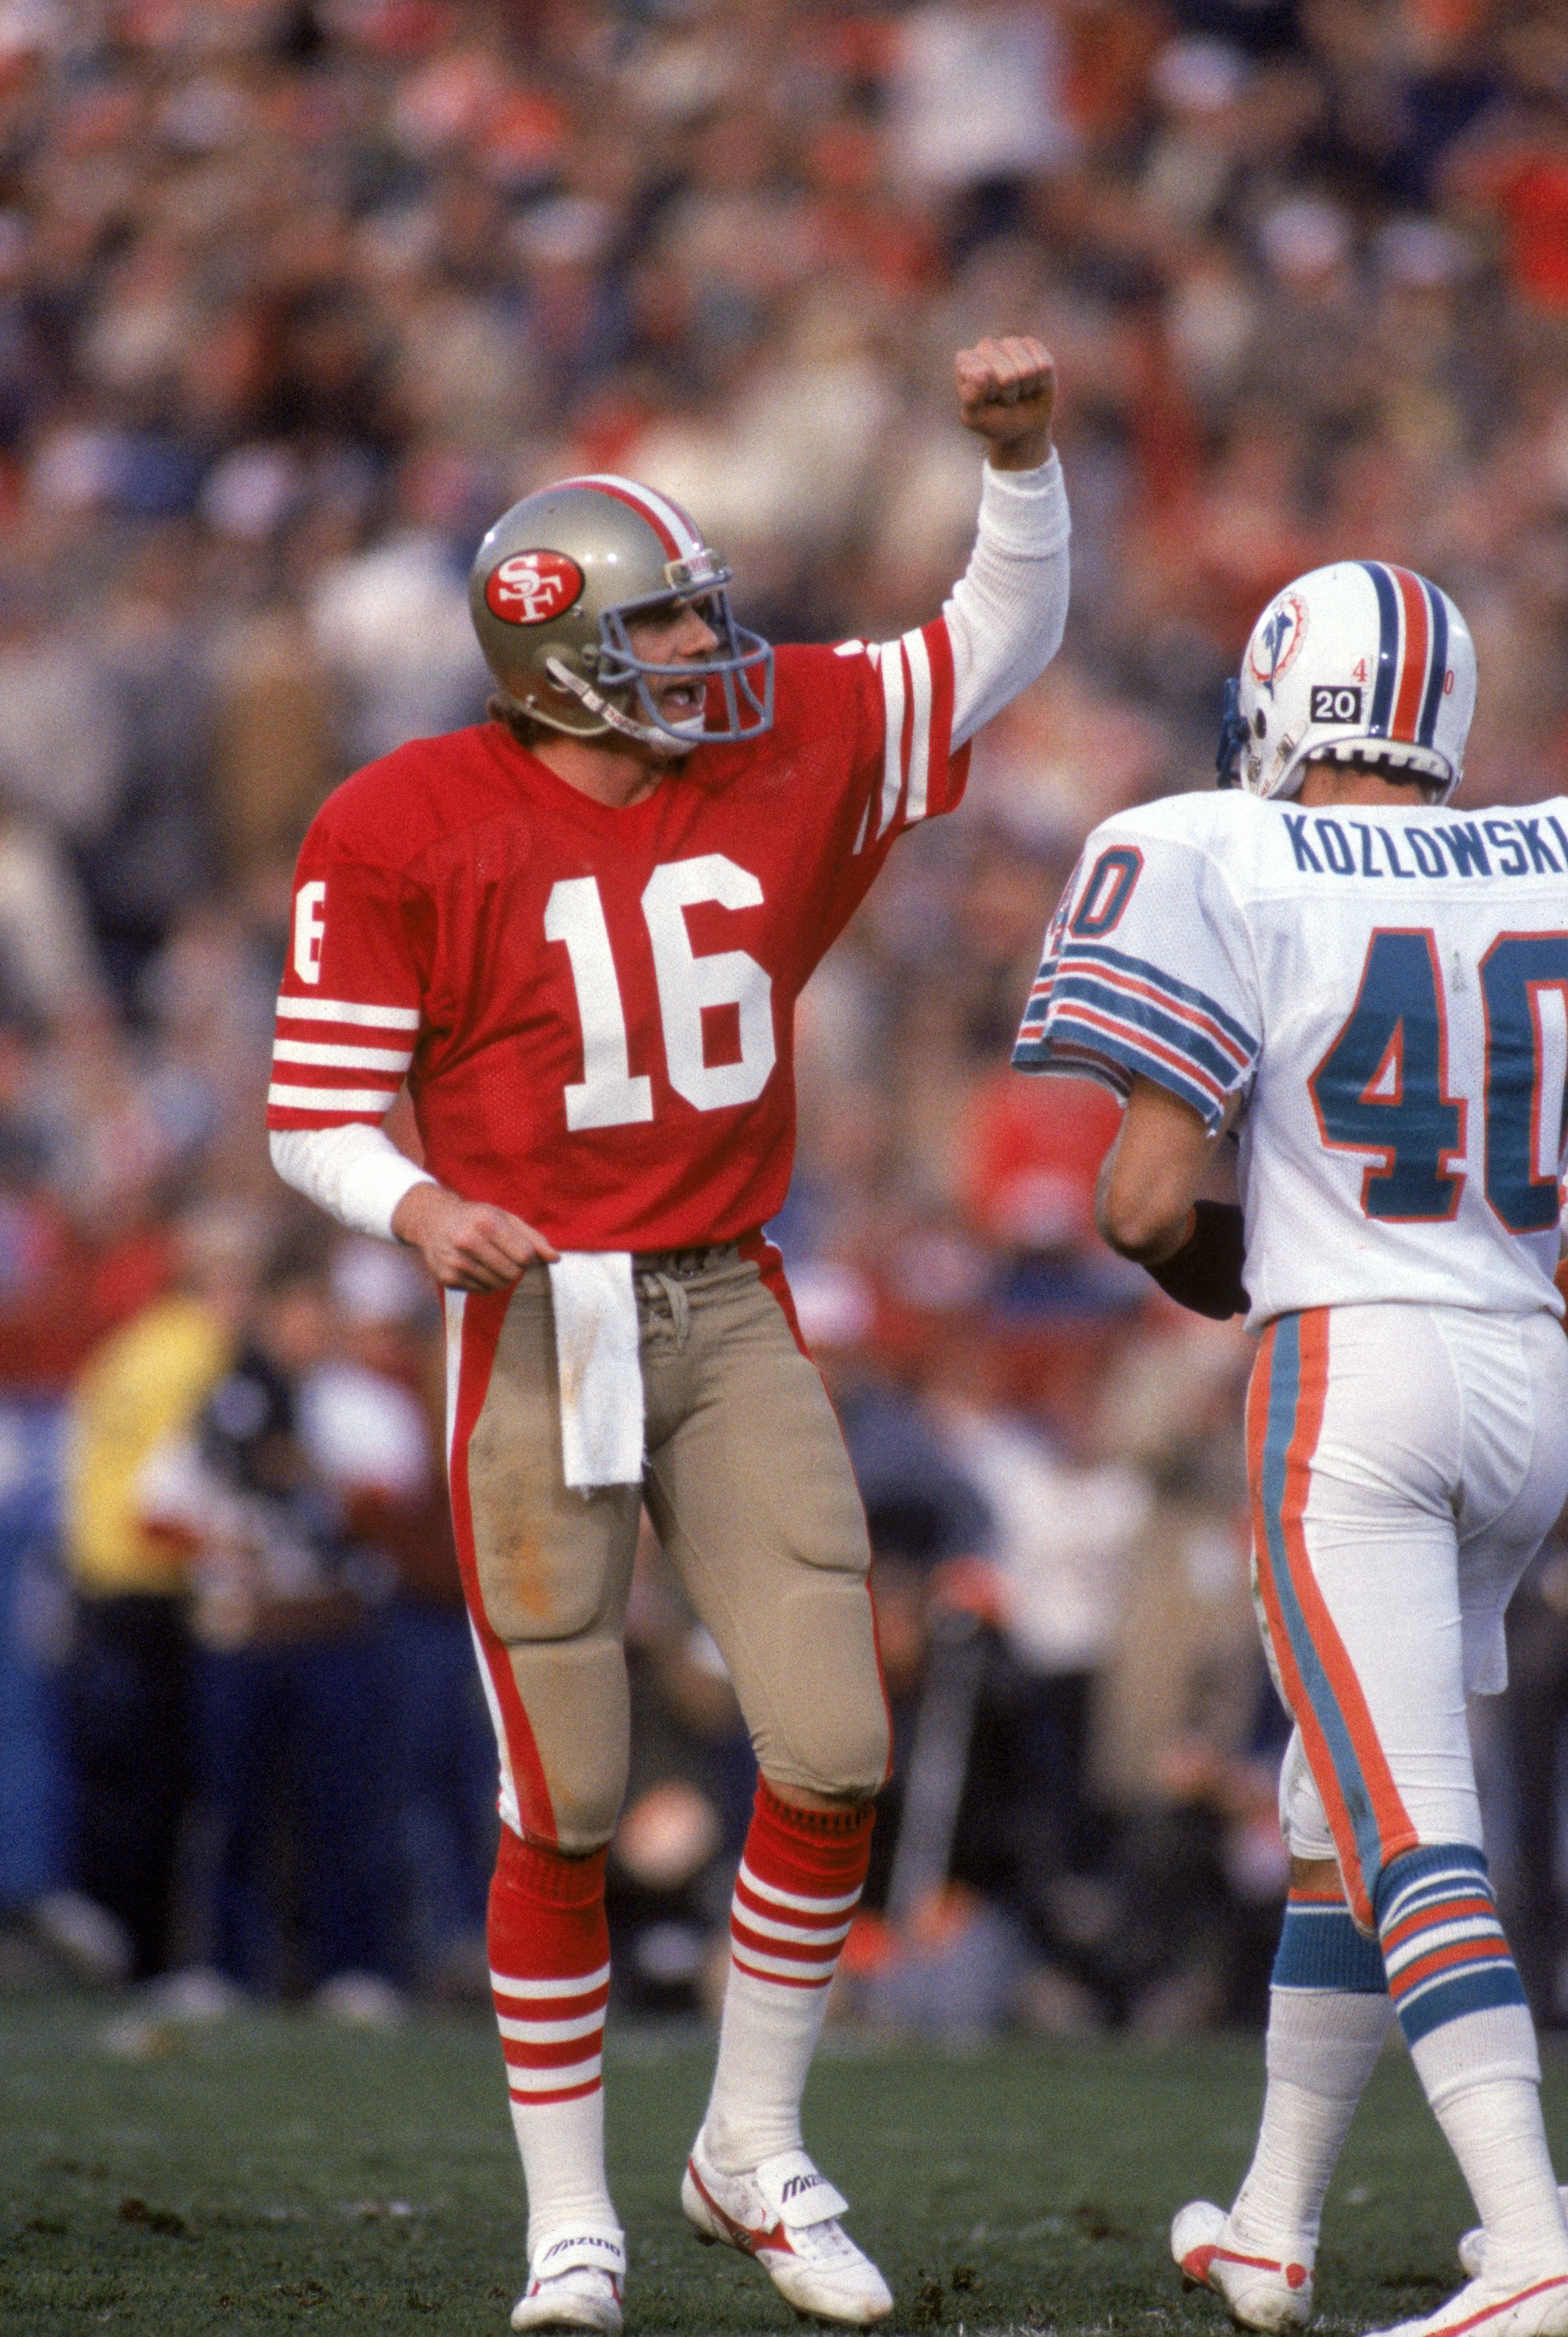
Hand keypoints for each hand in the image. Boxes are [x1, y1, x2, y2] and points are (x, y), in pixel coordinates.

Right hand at [392, 1182, 558, 1291]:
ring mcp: (455, 1262)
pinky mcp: (447, 1279)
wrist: (432, 1221)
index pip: (524, 1256)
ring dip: (501, 1276)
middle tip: (505, 1256)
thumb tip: (556, 1259)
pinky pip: (482, 1291)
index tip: (520, 1250)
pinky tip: (475, 1266)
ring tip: (489, 1260)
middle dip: (515, 1268)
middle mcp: (468, 1242)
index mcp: (486, 1223)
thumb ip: (533, 1238)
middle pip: (513, 1273)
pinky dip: (486, 1282)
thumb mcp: (505, 1218)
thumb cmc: (476, 1218)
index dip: (528, 1257)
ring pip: (498, 1285)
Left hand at [955, 334, 1055, 469]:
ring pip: (1027, 371)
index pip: (981, 377)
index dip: (988, 396)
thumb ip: (971, 398)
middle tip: (1003, 399)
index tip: (986, 401)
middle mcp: (986, 347)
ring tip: (1017, 392)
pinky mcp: (1032, 345)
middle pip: (1008, 377)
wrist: (1020, 425)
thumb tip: (983, 374)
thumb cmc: (993, 420)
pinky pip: (1044, 367)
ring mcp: (1010, 343)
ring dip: (1025, 389)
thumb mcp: (975, 418)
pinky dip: (1040, 383)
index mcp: (965, 362)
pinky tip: (1031, 383)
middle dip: (1009, 395)